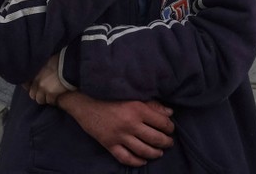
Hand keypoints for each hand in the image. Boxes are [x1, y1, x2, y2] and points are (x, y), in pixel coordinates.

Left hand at [25, 54, 66, 105]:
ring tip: (50, 96)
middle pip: (32, 95)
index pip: (27, 86)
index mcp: (35, 74)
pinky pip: (50, 101)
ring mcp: (44, 89)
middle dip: (38, 95)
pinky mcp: (52, 94)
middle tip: (44, 93)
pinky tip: (57, 97)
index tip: (36, 89)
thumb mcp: (46, 62)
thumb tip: (43, 71)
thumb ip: (42, 69)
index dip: (32, 88)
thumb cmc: (59, 60)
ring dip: (45, 99)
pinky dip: (53, 101)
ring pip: (40, 100)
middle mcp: (37, 83)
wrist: (68, 65)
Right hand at [58, 93, 173, 166]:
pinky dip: (137, 161)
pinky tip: (142, 161)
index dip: (170, 127)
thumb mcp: (132, 95)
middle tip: (169, 142)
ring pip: (143, 150)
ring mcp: (119, 136)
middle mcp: (130, 124)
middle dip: (166, 142)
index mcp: (137, 108)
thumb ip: (152, 104)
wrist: (84, 101)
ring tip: (159, 152)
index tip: (171, 128)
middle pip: (155, 138)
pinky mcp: (109, 144)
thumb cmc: (109, 95)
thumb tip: (170, 113)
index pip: (162, 123)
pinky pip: (126, 158)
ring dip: (155, 153)